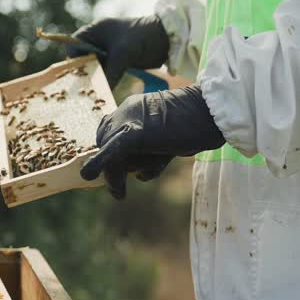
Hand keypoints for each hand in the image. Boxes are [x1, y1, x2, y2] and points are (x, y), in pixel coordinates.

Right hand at [67, 15, 169, 86]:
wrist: (167, 38)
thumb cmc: (143, 37)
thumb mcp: (123, 53)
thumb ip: (109, 72)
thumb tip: (99, 92)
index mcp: (93, 30)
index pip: (73, 47)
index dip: (74, 61)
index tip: (81, 74)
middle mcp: (96, 40)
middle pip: (81, 60)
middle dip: (84, 73)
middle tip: (88, 87)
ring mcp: (105, 51)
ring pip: (92, 68)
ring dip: (95, 79)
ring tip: (97, 90)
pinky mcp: (115, 61)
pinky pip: (103, 73)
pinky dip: (104, 81)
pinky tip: (106, 90)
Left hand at [80, 84, 225, 199]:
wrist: (211, 114)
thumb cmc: (195, 127)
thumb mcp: (166, 139)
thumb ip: (149, 152)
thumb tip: (138, 174)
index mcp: (132, 107)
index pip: (109, 133)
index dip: (109, 156)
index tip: (116, 172)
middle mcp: (126, 110)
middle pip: (106, 143)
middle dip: (112, 169)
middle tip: (118, 192)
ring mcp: (130, 119)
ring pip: (110, 152)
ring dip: (115, 176)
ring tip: (123, 191)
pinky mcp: (135, 132)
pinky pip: (112, 150)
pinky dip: (100, 163)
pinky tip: (88, 176)